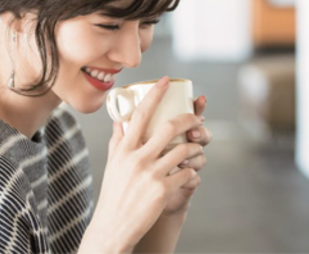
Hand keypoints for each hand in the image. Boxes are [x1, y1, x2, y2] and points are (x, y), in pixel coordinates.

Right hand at [87, 76, 203, 252]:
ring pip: (183, 150)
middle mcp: (137, 157)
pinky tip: (191, 174)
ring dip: (194, 147)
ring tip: (196, 148)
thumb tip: (118, 121)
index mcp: (123, 148)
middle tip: (197, 116)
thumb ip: (117, 141)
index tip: (164, 81)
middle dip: (187, 118)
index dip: (154, 95)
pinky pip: (187, 173)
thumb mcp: (112, 164)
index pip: (139, 114)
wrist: (113, 226)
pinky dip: (193, 172)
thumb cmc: (113, 193)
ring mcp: (151, 173)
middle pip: (168, 127)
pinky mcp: (163, 190)